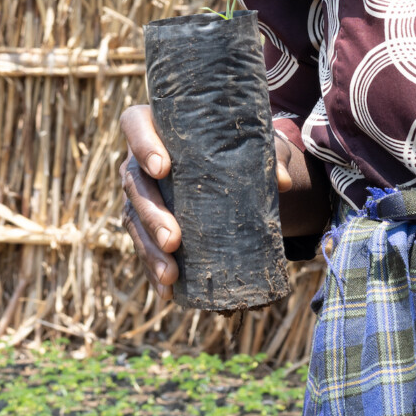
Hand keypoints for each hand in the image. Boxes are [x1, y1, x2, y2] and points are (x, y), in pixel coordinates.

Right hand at [119, 103, 304, 298]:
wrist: (234, 168)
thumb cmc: (237, 145)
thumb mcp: (254, 145)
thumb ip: (268, 155)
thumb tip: (282, 184)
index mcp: (157, 126)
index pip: (135, 125)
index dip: (143, 145)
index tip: (163, 168)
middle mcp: (139, 159)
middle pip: (134, 184)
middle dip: (151, 214)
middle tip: (174, 239)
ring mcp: (140, 193)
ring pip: (132, 220)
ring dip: (149, 250)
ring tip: (171, 274)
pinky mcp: (146, 222)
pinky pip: (143, 246)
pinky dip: (154, 269)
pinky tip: (168, 291)